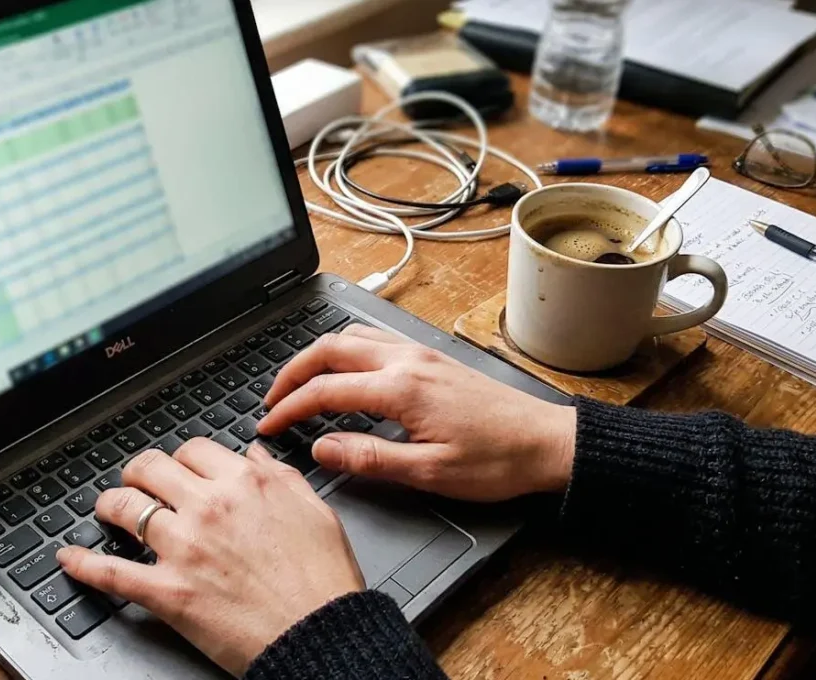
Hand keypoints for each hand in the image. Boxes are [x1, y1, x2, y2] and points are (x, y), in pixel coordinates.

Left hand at [57, 439, 364, 675]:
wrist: (322, 635)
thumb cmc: (323, 582)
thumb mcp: (316, 511)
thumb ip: (281, 475)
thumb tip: (254, 453)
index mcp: (246, 483)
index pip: (193, 450)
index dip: (181, 460)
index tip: (179, 471)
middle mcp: (210, 507)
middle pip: (150, 469)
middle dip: (139, 473)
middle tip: (137, 484)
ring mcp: (184, 549)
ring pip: (125, 508)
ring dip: (109, 506)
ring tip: (106, 510)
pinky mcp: (168, 592)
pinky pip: (112, 573)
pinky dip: (83, 564)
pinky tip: (69, 558)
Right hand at [259, 325, 576, 501]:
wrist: (548, 443)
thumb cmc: (498, 461)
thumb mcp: (428, 473)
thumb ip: (369, 458)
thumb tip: (322, 448)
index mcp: (401, 388)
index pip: (325, 391)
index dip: (288, 408)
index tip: (267, 425)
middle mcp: (407, 361)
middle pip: (329, 349)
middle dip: (291, 372)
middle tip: (270, 399)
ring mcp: (420, 354)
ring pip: (351, 338)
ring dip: (317, 356)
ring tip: (298, 384)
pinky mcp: (432, 358)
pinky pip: (374, 341)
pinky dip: (344, 351)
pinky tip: (343, 372)